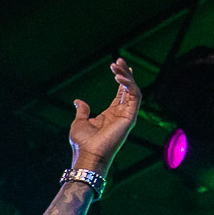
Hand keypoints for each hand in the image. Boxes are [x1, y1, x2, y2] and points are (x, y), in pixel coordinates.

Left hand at [69, 58, 140, 173]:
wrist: (87, 155)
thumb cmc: (83, 143)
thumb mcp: (79, 123)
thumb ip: (82, 111)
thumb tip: (78, 101)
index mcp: (110, 114)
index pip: (120, 93)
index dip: (120, 78)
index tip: (116, 65)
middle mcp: (121, 114)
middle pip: (128, 88)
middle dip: (124, 73)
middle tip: (118, 60)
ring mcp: (127, 115)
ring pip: (133, 90)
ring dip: (127, 76)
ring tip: (118, 65)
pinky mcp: (130, 117)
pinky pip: (135, 96)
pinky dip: (129, 85)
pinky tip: (120, 77)